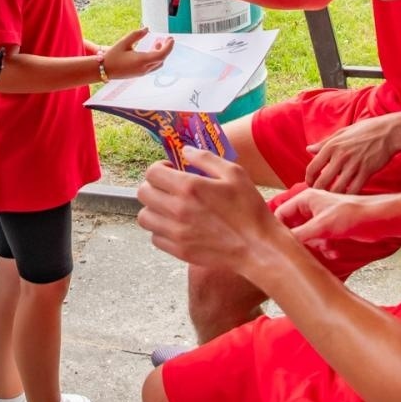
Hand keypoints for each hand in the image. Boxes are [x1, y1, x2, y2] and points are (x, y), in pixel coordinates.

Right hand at [101, 27, 172, 78]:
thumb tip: (147, 29)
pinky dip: (155, 58)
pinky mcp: (140, 73)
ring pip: (158, 64)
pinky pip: (153, 66)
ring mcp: (142, 72)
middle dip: (166, 49)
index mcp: (142, 60)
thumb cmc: (112, 57)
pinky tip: (151, 51)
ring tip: (158, 44)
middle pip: (162, 59)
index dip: (169, 46)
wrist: (104, 70)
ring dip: (161, 54)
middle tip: (167, 39)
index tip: (171, 39)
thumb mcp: (123, 43)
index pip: (162, 54)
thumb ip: (136, 35)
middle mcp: (144, 68)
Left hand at [136, 148, 282, 270]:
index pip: (152, 173)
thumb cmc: (248, 208)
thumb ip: (205, 158)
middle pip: (143, 193)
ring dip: (153, 208)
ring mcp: (176, 232)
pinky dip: (160, 230)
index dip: (158, 168)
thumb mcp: (233, 173)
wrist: (257, 247)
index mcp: (189, 187)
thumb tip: (184, 151)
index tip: (170, 170)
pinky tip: (175, 225)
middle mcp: (177, 210)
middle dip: (153, 185)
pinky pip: (154, 238)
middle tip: (168, 187)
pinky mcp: (179, 250)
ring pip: (144, 217)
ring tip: (169, 206)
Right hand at [272, 187, 365, 254]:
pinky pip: (320, 241)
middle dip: (301, 240)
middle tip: (307, 249)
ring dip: (315, 246)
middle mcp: (311, 207)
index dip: (279, 228)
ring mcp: (322, 218)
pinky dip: (325, 248)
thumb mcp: (322, 226)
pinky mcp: (331, 228)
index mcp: (306, 199)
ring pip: (307, 237)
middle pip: (294, 227)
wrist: (379, 220)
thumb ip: (299, 234)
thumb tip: (281, 243)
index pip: (281, 213)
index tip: (281, 244)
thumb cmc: (353, 214)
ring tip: (326, 248)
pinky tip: (334, 252)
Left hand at [304, 116, 399, 192]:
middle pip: (322, 182)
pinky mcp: (366, 172)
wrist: (388, 132)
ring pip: (337, 189)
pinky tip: (347, 196)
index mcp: (331, 146)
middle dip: (318, 191)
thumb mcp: (341, 133)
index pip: (312, 168)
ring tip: (331, 198)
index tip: (311, 184)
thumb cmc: (364, 130)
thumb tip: (308, 149)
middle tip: (319, 195)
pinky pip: (354, 190)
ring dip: (332, 196)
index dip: (309, 179)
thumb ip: (324, 143)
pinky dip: (348, 196)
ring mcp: (353, 165)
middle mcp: (340, 156)